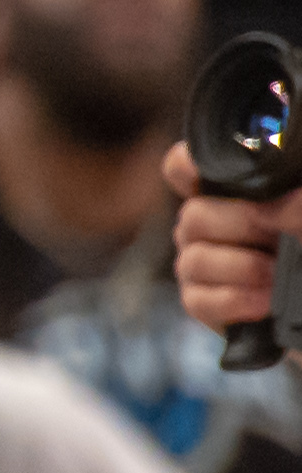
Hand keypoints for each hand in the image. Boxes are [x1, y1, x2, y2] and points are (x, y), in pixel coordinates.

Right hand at [168, 144, 298, 332]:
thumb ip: (296, 209)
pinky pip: (200, 300)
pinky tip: (267, 300)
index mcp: (227, 194)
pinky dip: (237, 300)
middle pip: (193, 216)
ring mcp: (200, 264)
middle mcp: (206, 225)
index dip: (187, 168)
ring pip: (195, 261)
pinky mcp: (202, 303)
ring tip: (280, 274)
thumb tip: (274, 209)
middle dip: (243, 227)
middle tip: (281, 238)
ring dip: (244, 268)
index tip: (210, 178)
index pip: (181, 168)